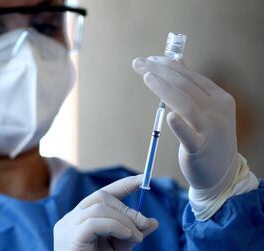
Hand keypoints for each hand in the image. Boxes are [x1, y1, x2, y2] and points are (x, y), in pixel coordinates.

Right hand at [54, 175, 157, 250]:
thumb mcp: (120, 248)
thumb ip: (133, 234)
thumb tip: (153, 221)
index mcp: (80, 218)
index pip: (101, 194)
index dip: (122, 185)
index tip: (142, 180)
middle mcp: (71, 218)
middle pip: (100, 196)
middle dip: (126, 207)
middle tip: (144, 223)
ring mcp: (67, 226)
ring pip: (98, 206)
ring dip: (124, 218)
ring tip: (136, 236)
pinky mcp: (70, 237)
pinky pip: (95, 221)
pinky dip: (116, 225)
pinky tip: (128, 236)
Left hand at [132, 56, 238, 191]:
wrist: (222, 172)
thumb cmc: (208, 137)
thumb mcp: (206, 109)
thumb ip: (192, 87)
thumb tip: (176, 62)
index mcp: (218, 97)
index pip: (190, 76)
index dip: (168, 65)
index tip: (149, 60)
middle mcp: (216, 109)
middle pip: (185, 86)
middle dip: (160, 71)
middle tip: (138, 63)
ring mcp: (210, 129)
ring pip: (186, 104)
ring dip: (164, 89)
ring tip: (146, 76)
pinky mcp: (200, 148)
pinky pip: (189, 135)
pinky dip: (179, 125)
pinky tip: (169, 117)